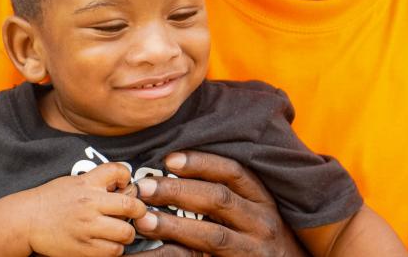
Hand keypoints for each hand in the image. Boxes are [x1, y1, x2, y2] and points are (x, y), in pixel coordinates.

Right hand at [24, 162, 145, 256]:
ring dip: (126, 233)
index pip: (119, 171)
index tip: (125, 186)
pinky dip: (115, 249)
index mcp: (87, 183)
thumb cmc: (51, 199)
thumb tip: (122, 186)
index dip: (128, 177)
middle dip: (138, 210)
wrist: (27, 220)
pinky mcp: (83, 248)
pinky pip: (112, 251)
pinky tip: (108, 244)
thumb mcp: (74, 182)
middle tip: (135, 214)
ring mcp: (87, 227)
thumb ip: (97, 183)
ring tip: (120, 232)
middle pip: (130, 206)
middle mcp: (90, 204)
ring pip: (125, 233)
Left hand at [131, 151, 308, 256]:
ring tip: (144, 220)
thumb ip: (227, 192)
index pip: (233, 172)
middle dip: (178, 191)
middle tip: (144, 188)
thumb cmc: (263, 237)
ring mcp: (253, 249)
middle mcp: (262, 222)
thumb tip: (178, 167)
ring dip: (175, 226)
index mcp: (262, 198)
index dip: (201, 163)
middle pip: (219, 199)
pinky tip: (155, 254)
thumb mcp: (255, 209)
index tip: (170, 159)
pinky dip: (177, 256)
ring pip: (213, 235)